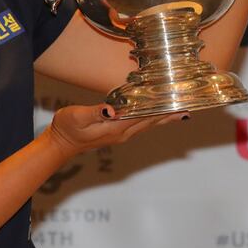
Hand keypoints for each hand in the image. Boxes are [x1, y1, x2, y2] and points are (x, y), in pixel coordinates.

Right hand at [46, 103, 188, 159]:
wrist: (60, 144)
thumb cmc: (66, 128)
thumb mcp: (77, 117)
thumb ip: (95, 113)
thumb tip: (111, 110)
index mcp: (116, 127)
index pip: (145, 116)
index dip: (162, 108)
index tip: (177, 103)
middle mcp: (123, 133)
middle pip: (151, 121)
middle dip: (169, 114)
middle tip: (188, 107)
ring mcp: (120, 134)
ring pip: (148, 124)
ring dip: (164, 117)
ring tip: (181, 112)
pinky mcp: (116, 132)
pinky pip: (140, 124)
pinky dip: (153, 118)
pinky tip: (157, 115)